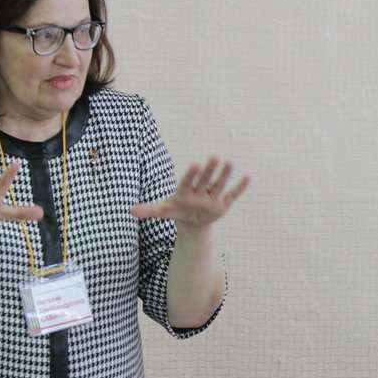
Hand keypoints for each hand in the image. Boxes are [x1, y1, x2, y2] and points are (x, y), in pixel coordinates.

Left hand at [130, 156, 249, 226]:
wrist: (192, 221)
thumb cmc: (177, 210)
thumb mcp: (163, 211)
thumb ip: (148, 210)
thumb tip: (130, 211)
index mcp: (184, 192)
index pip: (186, 182)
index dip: (190, 175)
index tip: (195, 164)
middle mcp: (199, 191)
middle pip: (204, 180)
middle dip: (209, 170)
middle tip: (214, 156)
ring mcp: (212, 197)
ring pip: (218, 185)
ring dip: (224, 174)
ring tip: (230, 162)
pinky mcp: (222, 205)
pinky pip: (232, 195)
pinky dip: (239, 188)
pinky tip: (247, 177)